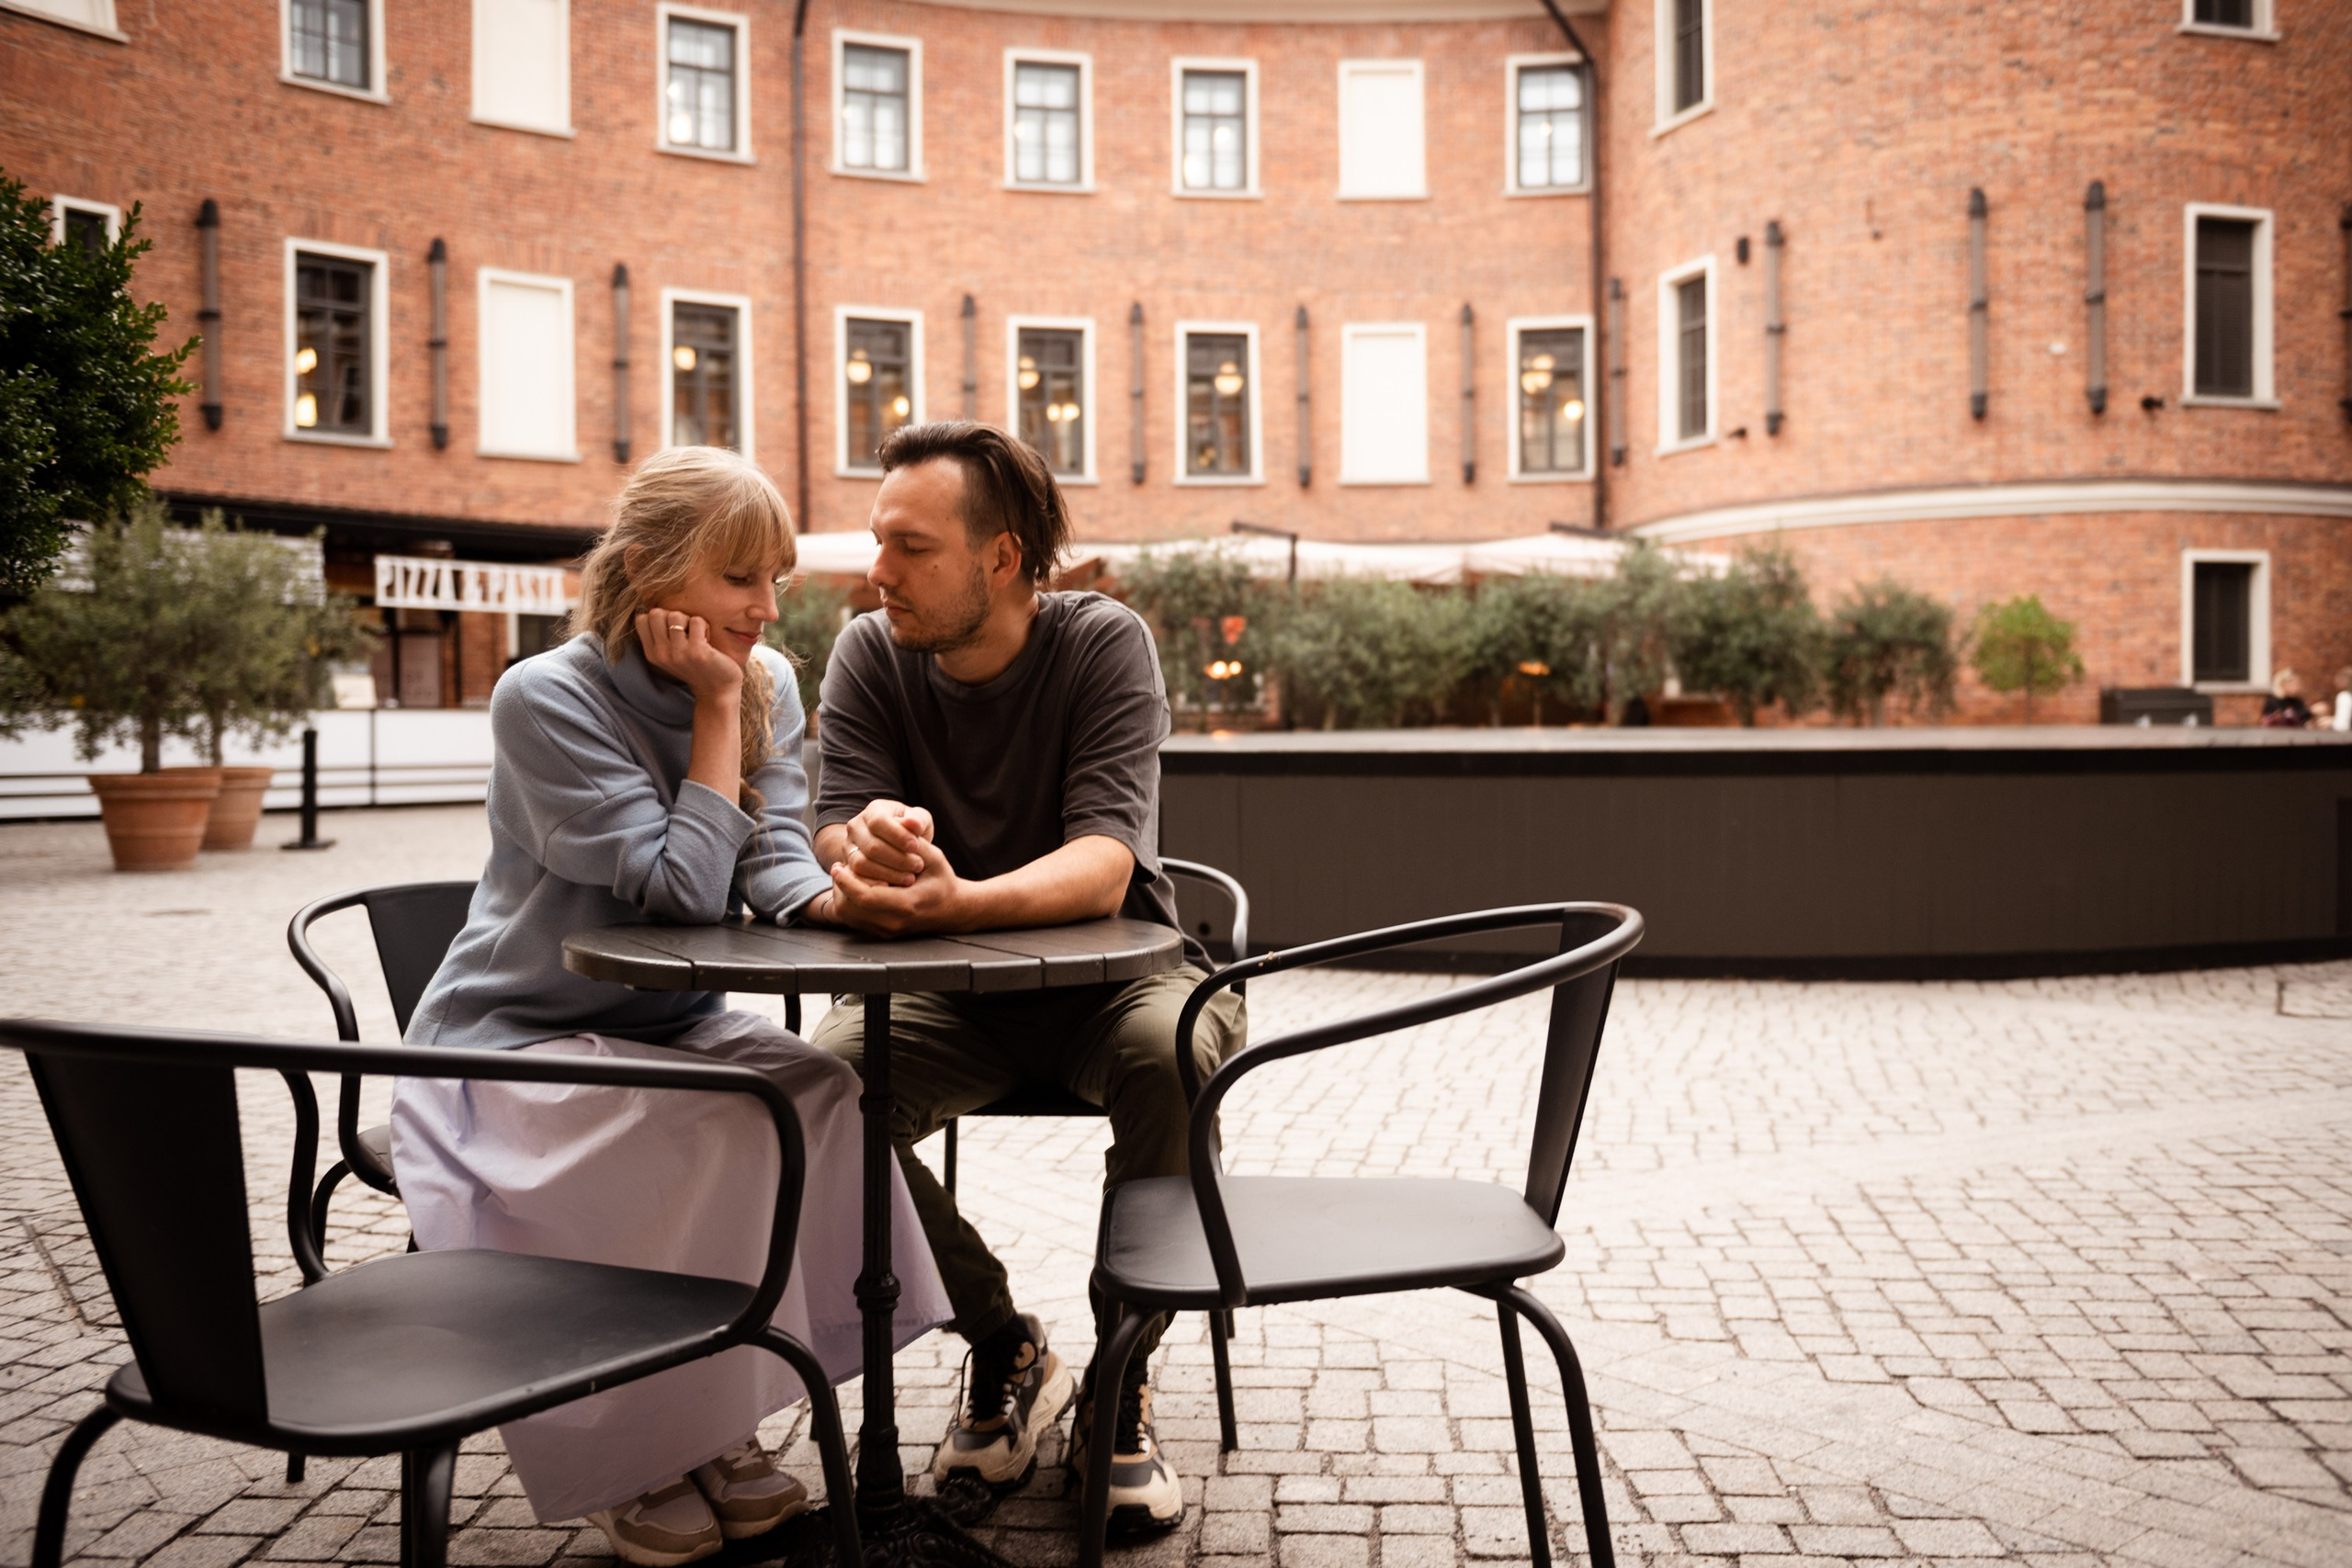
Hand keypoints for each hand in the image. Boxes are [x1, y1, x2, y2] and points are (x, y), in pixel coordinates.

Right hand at [635, 608, 742, 706]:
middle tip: (686, 631)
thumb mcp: (671, 655)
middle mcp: (661, 653)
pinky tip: (708, 641)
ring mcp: (678, 653)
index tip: (673, 631)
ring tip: (698, 636)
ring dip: (690, 620)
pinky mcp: (697, 651)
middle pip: (655, 613)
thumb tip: (656, 609)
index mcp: (652, 653)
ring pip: (675, 615)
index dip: (660, 618)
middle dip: (673, 616)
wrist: (717, 691)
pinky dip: (705, 626)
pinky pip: (697, 620)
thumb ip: (661, 636)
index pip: (642, 619)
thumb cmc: (696, 667)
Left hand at [826, 835, 965, 936]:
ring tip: (844, 876)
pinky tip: (853, 886)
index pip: (866, 897)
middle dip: (840, 887)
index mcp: (908, 904)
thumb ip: (916, 840)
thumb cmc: (941, 880)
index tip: (837, 866)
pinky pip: (855, 920)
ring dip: (842, 895)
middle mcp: (895, 922)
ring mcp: (888, 930)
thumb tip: (906, 819)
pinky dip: (849, 903)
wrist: (952, 909)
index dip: (847, 881)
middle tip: (838, 869)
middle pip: (850, 909)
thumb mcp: (934, 857)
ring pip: (849, 916)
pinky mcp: (883, 932)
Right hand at [840, 799, 935, 888]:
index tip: (916, 846)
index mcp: (874, 810)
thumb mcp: (920, 822)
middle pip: (871, 845)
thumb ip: (918, 821)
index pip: (878, 821)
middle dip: (897, 858)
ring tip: (910, 878)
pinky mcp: (848, 866)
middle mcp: (856, 827)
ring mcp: (849, 847)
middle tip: (918, 865)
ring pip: (861, 863)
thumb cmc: (912, 831)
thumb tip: (913, 824)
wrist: (898, 847)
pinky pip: (856, 878)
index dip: (897, 835)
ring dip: (888, 873)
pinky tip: (894, 886)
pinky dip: (875, 883)